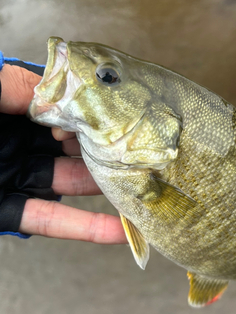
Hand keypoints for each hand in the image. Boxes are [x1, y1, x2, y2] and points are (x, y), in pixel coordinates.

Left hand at [0, 64, 126, 243]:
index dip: (89, 108)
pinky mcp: (5, 211)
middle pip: (71, 143)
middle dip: (106, 145)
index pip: (59, 103)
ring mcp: (12, 177)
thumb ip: (9, 84)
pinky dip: (85, 228)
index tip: (116, 113)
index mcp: (4, 105)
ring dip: (106, 185)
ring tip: (145, 183)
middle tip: (141, 150)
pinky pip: (48, 220)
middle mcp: (13, 139)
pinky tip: (120, 229)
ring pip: (68, 182)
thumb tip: (57, 88)